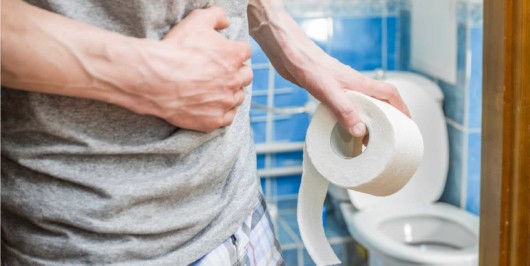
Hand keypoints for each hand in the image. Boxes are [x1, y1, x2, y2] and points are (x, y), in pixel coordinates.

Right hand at [115, 6, 251, 131]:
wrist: (155, 79)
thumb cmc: (176, 49)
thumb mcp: (197, 21)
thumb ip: (217, 16)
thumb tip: (226, 21)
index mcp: (234, 55)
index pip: (245, 51)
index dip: (233, 51)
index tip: (223, 54)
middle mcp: (235, 80)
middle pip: (246, 76)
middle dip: (236, 72)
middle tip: (220, 72)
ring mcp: (225, 102)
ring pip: (238, 97)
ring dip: (231, 92)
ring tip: (214, 89)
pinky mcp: (215, 120)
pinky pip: (228, 117)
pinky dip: (223, 112)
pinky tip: (212, 105)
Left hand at [281, 55, 409, 137]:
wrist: (288, 54)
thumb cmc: (307, 66)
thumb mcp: (328, 92)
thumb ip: (345, 111)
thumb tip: (360, 132)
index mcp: (360, 84)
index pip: (390, 94)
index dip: (402, 109)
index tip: (407, 125)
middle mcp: (354, 85)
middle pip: (379, 101)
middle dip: (387, 119)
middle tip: (388, 138)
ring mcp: (342, 88)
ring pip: (362, 105)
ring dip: (367, 120)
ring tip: (366, 140)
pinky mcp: (329, 91)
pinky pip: (346, 106)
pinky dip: (349, 118)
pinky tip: (341, 129)